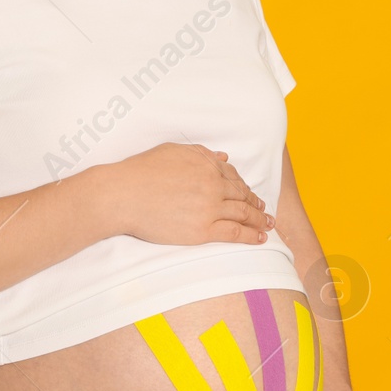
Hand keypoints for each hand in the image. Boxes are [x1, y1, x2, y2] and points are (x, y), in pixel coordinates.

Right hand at [103, 143, 273, 246]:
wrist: (123, 194)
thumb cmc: (140, 171)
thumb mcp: (173, 151)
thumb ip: (201, 154)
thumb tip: (223, 157)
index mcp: (206, 163)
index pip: (233, 176)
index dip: (244, 186)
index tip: (250, 194)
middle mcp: (213, 183)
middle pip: (242, 195)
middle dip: (256, 204)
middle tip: (264, 212)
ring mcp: (209, 207)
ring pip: (243, 214)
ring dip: (259, 220)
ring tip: (267, 225)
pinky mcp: (203, 230)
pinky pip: (234, 233)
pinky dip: (250, 236)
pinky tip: (259, 238)